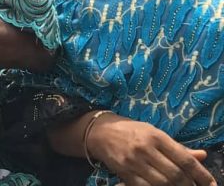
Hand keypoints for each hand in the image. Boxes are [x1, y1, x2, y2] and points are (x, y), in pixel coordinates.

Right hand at [88, 115, 214, 185]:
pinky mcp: (124, 172)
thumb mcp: (154, 133)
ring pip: (162, 183)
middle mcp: (145, 148)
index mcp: (156, 136)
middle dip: (188, 185)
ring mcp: (134, 162)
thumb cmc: (131, 131)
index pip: (184, 158)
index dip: (201, 174)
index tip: (211, 184)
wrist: (100, 132)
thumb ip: (177, 147)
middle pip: (175, 175)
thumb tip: (202, 155)